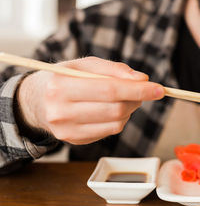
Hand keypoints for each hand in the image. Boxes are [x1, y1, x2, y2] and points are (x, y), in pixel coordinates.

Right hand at [17, 57, 164, 144]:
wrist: (35, 101)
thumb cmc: (62, 78)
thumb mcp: (83, 65)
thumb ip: (114, 69)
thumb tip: (142, 79)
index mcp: (61, 86)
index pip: (110, 90)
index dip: (138, 90)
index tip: (159, 89)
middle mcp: (61, 112)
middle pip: (116, 109)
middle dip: (137, 99)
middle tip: (143, 90)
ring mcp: (67, 131)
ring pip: (116, 123)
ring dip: (130, 109)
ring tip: (124, 98)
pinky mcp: (74, 141)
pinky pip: (110, 131)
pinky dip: (119, 119)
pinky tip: (112, 109)